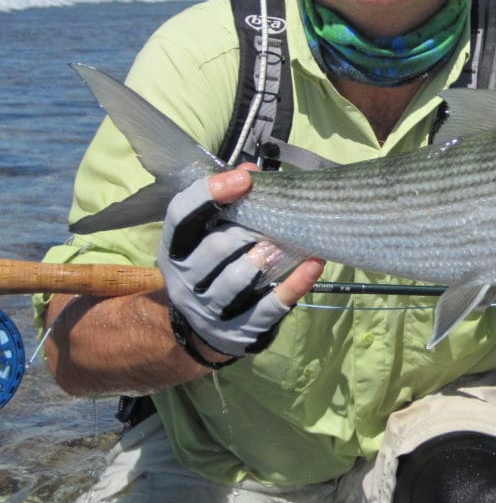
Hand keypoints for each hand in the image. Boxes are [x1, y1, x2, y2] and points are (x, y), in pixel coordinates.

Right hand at [159, 168, 322, 362]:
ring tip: (292, 238)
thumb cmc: (213, 268)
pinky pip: (271, 305)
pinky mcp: (241, 330)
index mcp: (174, 249)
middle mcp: (186, 280)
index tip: (244, 179)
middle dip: (249, 227)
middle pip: (216, 246)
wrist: (202, 331)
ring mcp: (211, 309)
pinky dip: (295, 284)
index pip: (181, 216)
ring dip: (269, 254)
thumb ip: (228, 202)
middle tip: (276, 215)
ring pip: (240, 278)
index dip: (209, 193)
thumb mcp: (207, 236)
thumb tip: (251, 171)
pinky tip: (314, 264)